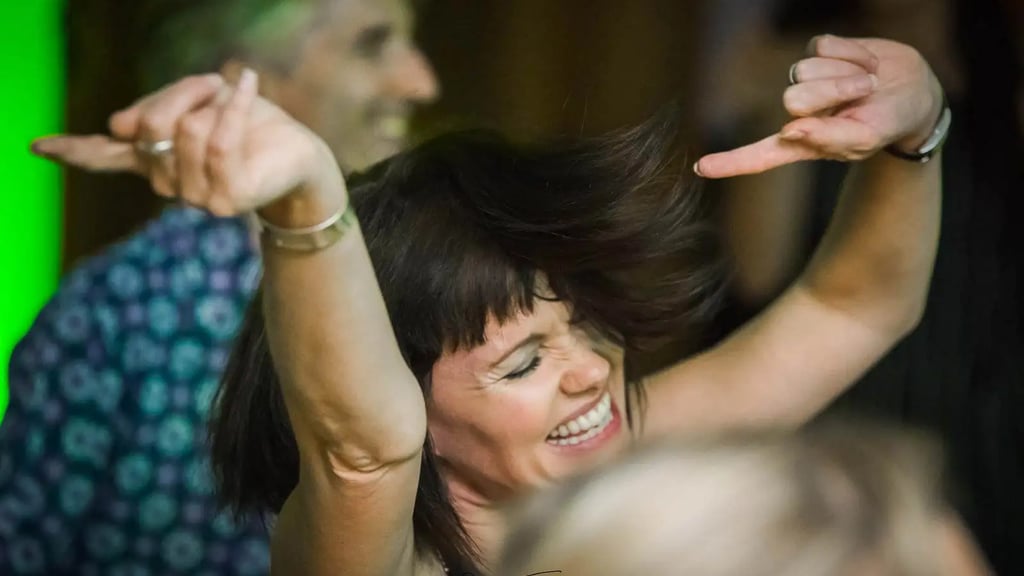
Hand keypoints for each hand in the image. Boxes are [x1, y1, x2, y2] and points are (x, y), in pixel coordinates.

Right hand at [30, 70, 339, 217]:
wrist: (301, 155)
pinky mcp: (227, 198)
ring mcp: (196, 197)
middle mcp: (170, 184)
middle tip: (213, 83)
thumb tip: (117, 127)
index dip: (73, 151)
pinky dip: (235, 104)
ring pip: (185, 130)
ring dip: (213, 101)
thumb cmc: (253, 127)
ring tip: (237, 95)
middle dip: (182, 93)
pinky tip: (247, 82)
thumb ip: (161, 109)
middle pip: (152, 125)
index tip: (35, 145)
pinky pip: (218, 139)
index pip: (107, 158)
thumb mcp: (201, 102)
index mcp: (157, 161)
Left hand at [696, 35, 943, 178]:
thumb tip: (789, 131)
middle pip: (794, 98)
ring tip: (866, 84)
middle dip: (834, 94)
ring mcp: (807, 80)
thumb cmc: (886, 123)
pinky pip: (826, 45)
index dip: (731, 162)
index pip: (761, 156)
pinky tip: (866, 64)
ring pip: (809, 69)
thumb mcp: (866, 139)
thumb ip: (829, 139)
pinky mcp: (819, 52)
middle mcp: (798, 112)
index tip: (701, 168)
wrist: (914, 91)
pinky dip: (854, 53)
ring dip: (847, 75)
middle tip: (860, 98)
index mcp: (803, 143)